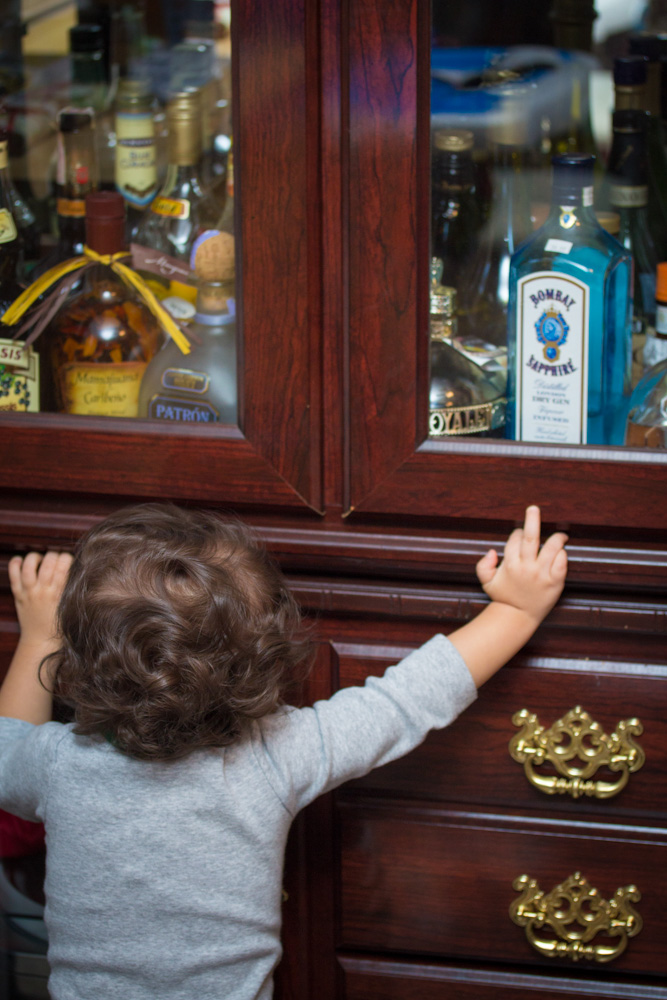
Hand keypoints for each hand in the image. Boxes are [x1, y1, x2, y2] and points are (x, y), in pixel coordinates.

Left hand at [8, 551, 72, 647]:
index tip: (69, 561)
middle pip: (48, 561)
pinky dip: (16, 564)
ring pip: (29, 565)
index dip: (68, 558)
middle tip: (57, 560)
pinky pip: (13, 574)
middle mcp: (42, 591)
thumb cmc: (59, 627)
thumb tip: (77, 572)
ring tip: (40, 560)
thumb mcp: (71, 607)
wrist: (40, 642)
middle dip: (54, 555)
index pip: (64, 565)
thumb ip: (72, 590)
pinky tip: (22, 561)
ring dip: (35, 557)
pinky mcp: (18, 595)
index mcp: (58, 594)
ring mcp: (28, 592)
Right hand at [475, 506, 567, 626]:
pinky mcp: (555, 582)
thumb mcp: (486, 583)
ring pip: (551, 548)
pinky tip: (561, 552)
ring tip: (560, 535)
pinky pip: (562, 563)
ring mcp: (541, 574)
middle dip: (532, 520)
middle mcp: (526, 567)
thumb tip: (492, 551)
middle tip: (534, 508)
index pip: (515, 540)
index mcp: (510, 565)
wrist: (518, 617)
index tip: (520, 535)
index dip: (518, 534)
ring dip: (556, 538)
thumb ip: (483, 566)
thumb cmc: (503, 597)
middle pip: (531, 538)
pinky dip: (562, 554)